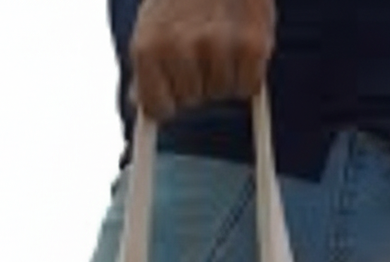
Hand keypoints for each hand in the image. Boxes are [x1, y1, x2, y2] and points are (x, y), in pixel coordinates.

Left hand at [129, 0, 275, 121]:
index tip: (174, 89)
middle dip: (198, 82)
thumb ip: (145, 68)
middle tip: (202, 49)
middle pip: (191, 101)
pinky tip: (242, 46)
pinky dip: (249, 73)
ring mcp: (215, 46)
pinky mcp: (250, 44)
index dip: (168, 101)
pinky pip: (249, 86)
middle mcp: (179, 48)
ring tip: (222, 40)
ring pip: (221, 93)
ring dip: (224, 75)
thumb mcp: (152, 25)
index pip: (156, 108)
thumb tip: (138, 105)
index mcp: (148, 47)